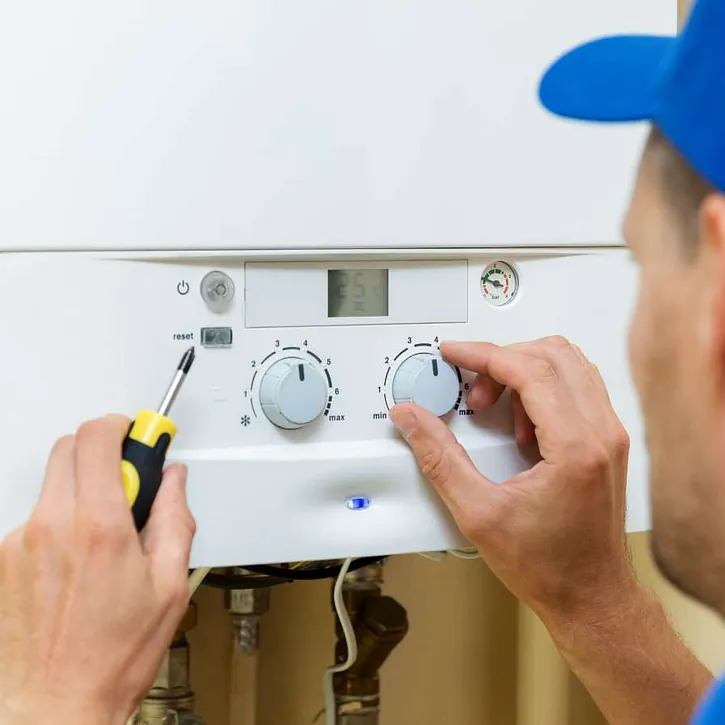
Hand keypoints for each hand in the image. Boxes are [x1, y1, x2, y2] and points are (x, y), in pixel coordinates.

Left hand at [0, 415, 195, 724]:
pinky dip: (60, 522)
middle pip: (69, 447)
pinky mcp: (3, 560)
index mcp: (99, 528)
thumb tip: (173, 482)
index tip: (137, 433)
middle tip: (126, 481)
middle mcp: (52, 527)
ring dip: (81, 491)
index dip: (121, 425)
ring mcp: (20, 543)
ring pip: (52, 483)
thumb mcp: (169, 585)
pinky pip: (36, 518)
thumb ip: (174, 518)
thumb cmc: (111, 657)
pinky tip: (76, 562)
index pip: (98, 438)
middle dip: (101, 451)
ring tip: (103, 537)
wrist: (53, 705)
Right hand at [390, 337, 635, 623]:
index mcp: (577, 447)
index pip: (531, 370)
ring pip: (569, 365)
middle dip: (503, 360)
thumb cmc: (549, 567)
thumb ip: (439, 459)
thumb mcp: (478, 513)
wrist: (590, 597)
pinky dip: (541, 390)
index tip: (455, 353)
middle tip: (473, 390)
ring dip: (524, 372)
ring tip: (494, 407)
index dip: (484, 354)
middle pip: (554, 355)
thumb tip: (413, 420)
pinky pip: (576, 388)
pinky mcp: (607, 442)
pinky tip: (517, 425)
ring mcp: (609, 436)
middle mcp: (602, 434)